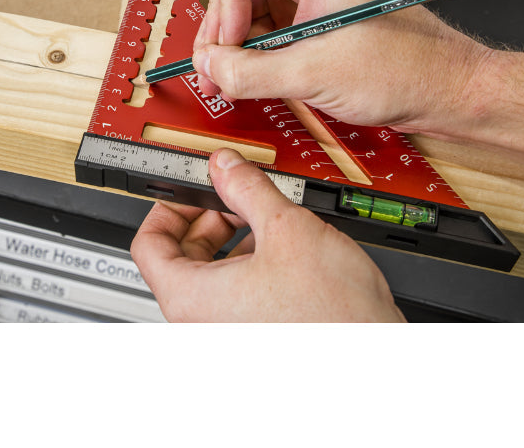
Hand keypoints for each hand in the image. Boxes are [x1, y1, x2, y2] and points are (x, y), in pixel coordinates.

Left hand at [130, 148, 404, 321]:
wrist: (375, 357)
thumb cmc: (333, 317)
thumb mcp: (286, 229)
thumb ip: (247, 188)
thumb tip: (226, 166)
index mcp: (191, 299)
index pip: (148, 245)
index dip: (168, 206)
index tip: (190, 190)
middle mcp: (201, 324)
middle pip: (179, 259)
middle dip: (206, 219)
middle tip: (231, 196)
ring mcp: (226, 334)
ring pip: (208, 278)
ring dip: (229, 241)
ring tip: (262, 218)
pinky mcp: (251, 336)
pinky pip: (231, 297)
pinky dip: (245, 267)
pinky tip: (279, 250)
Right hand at [192, 0, 488, 138]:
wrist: (444, 87)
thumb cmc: (406, 68)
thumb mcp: (316, 74)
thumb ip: (250, 72)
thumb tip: (210, 68)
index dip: (221, 1)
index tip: (229, 44)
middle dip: (218, 22)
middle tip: (218, 67)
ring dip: (229, 40)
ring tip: (230, 79)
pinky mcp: (307, 10)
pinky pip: (259, 19)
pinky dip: (248, 48)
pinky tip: (249, 76)